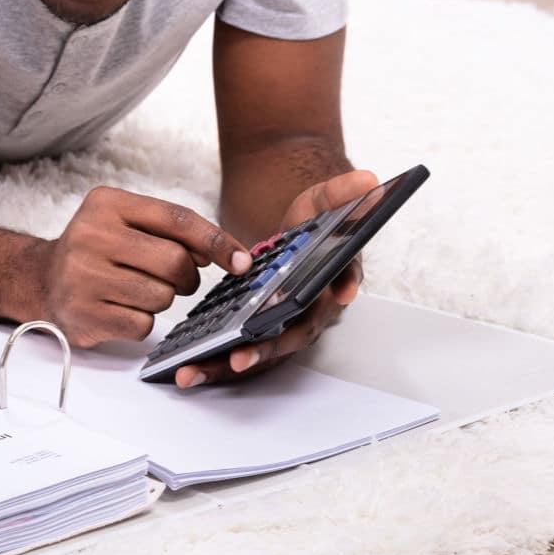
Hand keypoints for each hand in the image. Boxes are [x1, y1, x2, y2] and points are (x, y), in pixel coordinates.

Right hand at [33, 187, 250, 347]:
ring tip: (134, 290)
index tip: (242, 262)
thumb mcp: (125, 221)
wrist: (40, 280)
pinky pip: (142, 325)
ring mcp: (83, 277)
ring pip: (161, 297)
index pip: (177, 218)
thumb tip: (226, 254)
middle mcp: (90, 236)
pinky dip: (141, 320)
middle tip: (177, 279)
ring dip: (160, 299)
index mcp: (105, 204)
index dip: (217, 241)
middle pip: (174, 262)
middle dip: (186, 277)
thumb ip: (172, 230)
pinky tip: (119, 308)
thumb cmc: (97, 249)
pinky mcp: (84, 315)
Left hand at [175, 168, 378, 388]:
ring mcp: (282, 327)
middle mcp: (308, 314)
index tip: (290, 329)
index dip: (308, 316)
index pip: (326, 300)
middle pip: (288, 340)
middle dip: (263, 351)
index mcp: (328, 287)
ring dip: (226, 368)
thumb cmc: (315, 221)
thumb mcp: (324, 199)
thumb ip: (342, 191)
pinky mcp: (258, 331)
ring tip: (190, 374)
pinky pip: (239, 353)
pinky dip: (214, 363)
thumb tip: (369, 180)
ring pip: (259, 355)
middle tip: (236, 359)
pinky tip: (184, 370)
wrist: (301, 232)